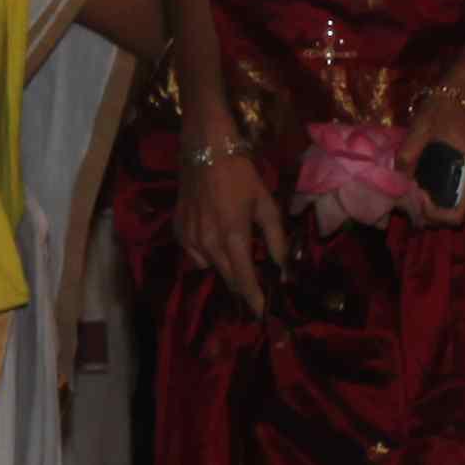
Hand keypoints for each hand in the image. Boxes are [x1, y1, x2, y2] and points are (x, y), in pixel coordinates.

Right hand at [172, 129, 284, 316]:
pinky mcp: (179, 231)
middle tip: (257, 289)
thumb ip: (276, 238)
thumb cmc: (240, 173)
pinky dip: (208, 256)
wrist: (205, 150)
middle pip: (227, 278)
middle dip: (244, 287)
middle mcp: (208, 243)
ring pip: (211, 268)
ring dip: (226, 269)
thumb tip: (285, 268)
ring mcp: (189, 239)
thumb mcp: (265, 203)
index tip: (264, 314)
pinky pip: (195, 256)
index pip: (245, 280)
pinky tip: (216, 242)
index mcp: (233, 236)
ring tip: (238, 259)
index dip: (255, 299)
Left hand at [400, 61, 464, 222]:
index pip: (457, 216)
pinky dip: (429, 194)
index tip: (417, 196)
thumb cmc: (441, 109)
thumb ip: (408, 155)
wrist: (455, 91)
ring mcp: (463, 176)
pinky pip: (444, 192)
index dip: (434, 215)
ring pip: (447, 205)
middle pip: (451, 215)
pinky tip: (412, 182)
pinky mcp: (456, 170)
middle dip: (427, 213)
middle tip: (406, 197)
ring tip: (407, 191)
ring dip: (427, 206)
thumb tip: (398, 180)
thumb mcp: (420, 130)